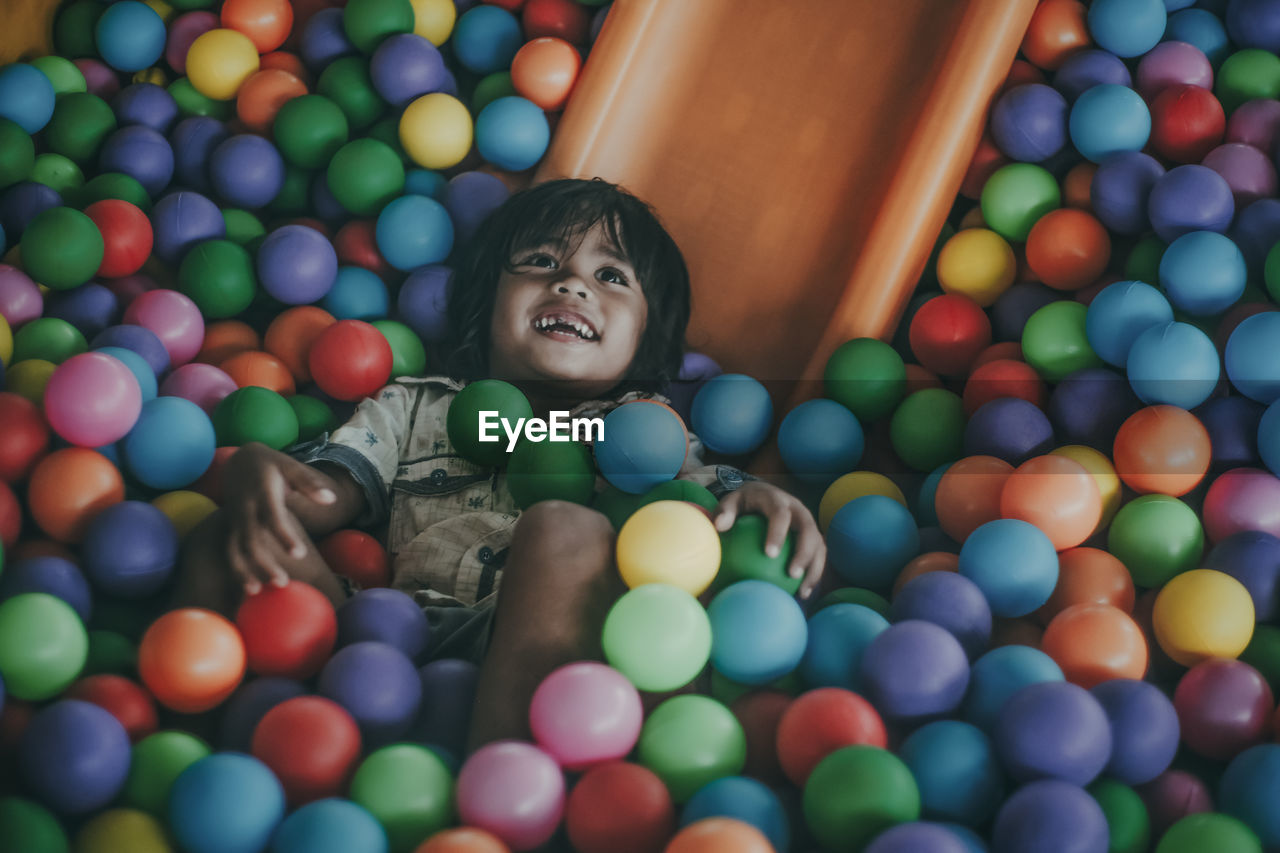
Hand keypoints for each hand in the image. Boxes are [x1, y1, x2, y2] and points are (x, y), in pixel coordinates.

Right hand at [223, 443, 337, 594]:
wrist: (240, 461)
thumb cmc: (272, 466)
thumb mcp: (291, 466)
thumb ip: (310, 483)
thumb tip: (331, 499)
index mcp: (261, 492)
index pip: (272, 516)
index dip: (283, 535)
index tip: (299, 555)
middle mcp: (244, 508)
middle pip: (251, 539)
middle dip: (263, 562)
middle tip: (283, 583)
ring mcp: (233, 519)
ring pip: (235, 549)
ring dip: (245, 571)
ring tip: (258, 593)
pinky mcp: (228, 528)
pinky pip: (229, 552)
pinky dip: (236, 570)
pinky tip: (249, 591)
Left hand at [713, 481, 825, 599]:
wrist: (764, 495)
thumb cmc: (744, 503)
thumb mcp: (732, 502)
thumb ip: (726, 512)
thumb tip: (718, 526)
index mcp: (778, 499)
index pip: (780, 514)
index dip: (778, 532)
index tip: (770, 554)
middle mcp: (798, 509)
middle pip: (808, 530)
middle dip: (804, 553)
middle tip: (792, 575)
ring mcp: (808, 523)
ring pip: (819, 545)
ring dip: (814, 568)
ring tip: (802, 592)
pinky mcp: (813, 536)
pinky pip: (818, 556)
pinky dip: (813, 574)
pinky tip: (802, 594)